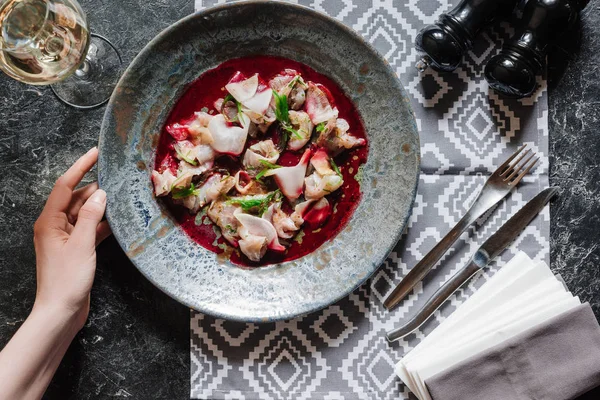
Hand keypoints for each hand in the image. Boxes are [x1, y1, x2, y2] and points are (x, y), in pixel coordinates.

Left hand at [33, 147, 110, 329]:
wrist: (60, 312)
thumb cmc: (66, 280)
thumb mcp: (82, 245)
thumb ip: (91, 217)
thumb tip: (101, 193)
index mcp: (49, 221)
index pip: (65, 185)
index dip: (80, 166)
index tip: (96, 152)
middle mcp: (55, 226)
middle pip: (76, 198)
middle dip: (95, 187)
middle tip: (118, 176)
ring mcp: (65, 238)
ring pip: (85, 213)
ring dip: (101, 206)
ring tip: (122, 195)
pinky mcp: (76, 249)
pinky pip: (90, 229)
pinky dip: (102, 223)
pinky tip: (118, 220)